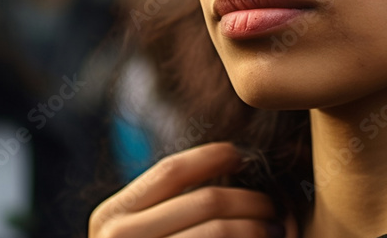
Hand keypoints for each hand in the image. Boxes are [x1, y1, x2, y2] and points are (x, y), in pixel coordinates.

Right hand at [89, 142, 297, 237]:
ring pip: (220, 231)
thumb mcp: (141, 231)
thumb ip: (172, 204)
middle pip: (206, 200)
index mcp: (112, 215)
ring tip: (274, 230)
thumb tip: (232, 158)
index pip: (172, 170)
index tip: (242, 156)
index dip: (213, 156)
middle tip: (273, 208)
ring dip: (258, 227)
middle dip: (251, 200)